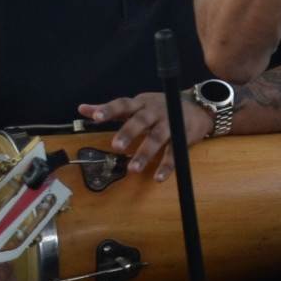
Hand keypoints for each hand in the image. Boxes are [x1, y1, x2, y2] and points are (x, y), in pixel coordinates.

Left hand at [78, 92, 212, 181]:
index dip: (110, 110)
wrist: (199, 107)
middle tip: (116, 146)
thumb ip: (111, 110)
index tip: (96, 117)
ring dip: (146, 153)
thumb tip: (82, 109)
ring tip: (133, 169)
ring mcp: (170, 123)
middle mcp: (156, 111)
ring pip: (158, 137)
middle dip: (129, 132)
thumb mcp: (136, 105)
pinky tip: (158, 177)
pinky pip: (175, 152)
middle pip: (142, 120)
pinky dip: (167, 165)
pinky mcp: (183, 136)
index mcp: (141, 103)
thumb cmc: (160, 107)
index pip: (123, 104)